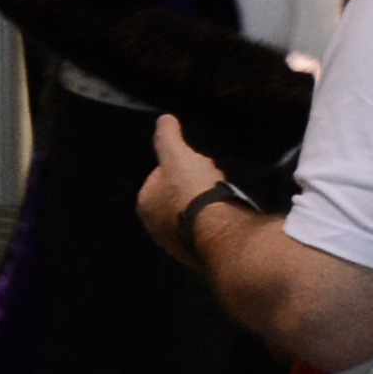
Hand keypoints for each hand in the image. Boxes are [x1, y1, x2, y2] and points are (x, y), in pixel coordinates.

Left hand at [138, 115, 226, 266]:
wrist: (220, 233)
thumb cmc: (193, 191)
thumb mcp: (177, 155)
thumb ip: (167, 136)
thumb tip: (164, 119)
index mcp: (145, 203)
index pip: (160, 175)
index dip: (180, 163)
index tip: (196, 161)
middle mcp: (155, 227)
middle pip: (177, 195)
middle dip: (194, 183)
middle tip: (212, 175)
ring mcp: (177, 243)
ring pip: (192, 212)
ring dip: (206, 200)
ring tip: (223, 192)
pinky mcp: (198, 254)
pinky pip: (206, 229)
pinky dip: (215, 219)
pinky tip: (227, 213)